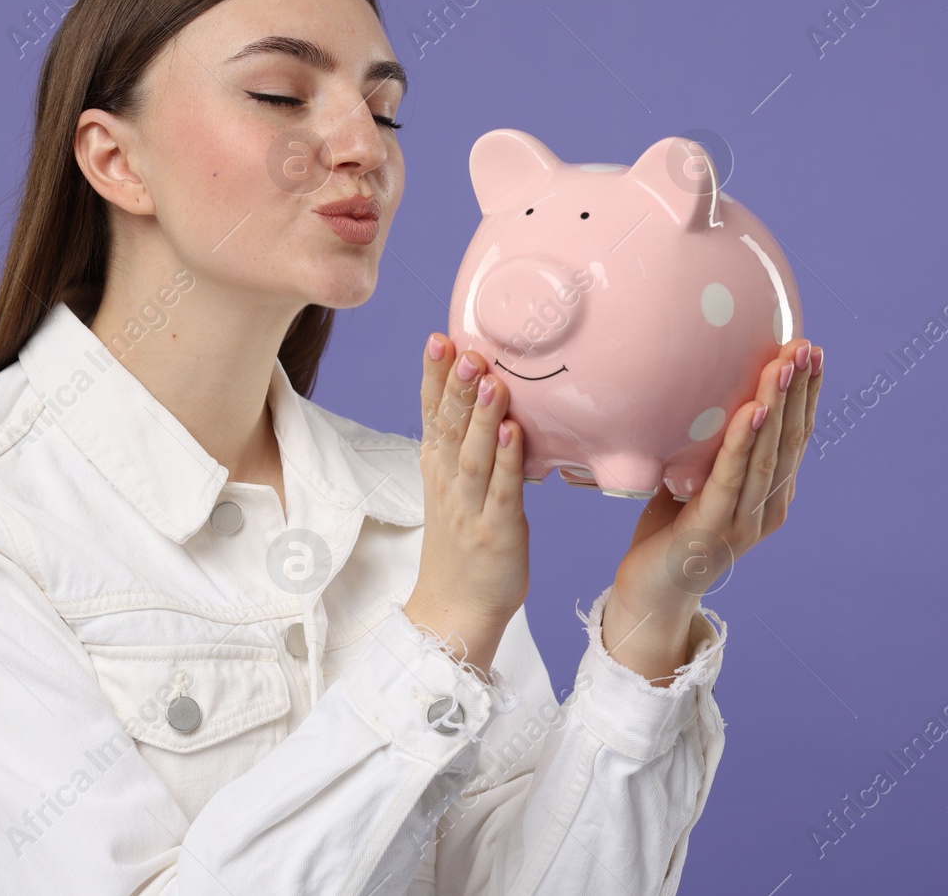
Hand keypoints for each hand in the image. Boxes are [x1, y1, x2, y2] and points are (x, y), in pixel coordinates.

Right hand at [401, 334, 530, 677]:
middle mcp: (449, 482)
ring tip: (489, 379)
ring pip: (475, 454)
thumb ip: (463, 442)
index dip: (433, 377)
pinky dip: (510, 460)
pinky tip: (517, 431)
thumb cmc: (461, 543)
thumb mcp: (451, 485)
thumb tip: (480, 394)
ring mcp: (471, 507)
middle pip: (448, 427)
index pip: (431, 413)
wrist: (455, 608)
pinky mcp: (498, 531)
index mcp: (437, 467)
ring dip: (482, 416)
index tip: (438, 339)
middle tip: (461, 347)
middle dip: (454, 385)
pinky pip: (504, 491)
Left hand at [601, 339, 823, 683]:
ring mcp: (743, 523)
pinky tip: (753, 408)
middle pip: (790, 441)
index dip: (805, 394)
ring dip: (777, 404)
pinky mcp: (712, 531)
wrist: (649, 594)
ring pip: (767, 454)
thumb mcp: (694, 478)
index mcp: (769, 496)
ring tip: (784, 363)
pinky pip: (730, 478)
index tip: (810, 350)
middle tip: (806, 345)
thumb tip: (702, 388)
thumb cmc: (669, 532)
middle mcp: (766, 509)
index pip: (795, 436)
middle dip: (799, 389)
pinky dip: (744, 441)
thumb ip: (709, 446)